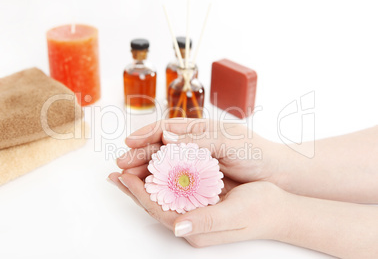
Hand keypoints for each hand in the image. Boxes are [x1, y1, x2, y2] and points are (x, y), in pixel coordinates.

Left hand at [108, 172, 287, 246]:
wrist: (280, 211)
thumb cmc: (261, 211)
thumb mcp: (235, 216)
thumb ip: (206, 222)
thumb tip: (177, 227)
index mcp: (195, 228)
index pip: (157, 210)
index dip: (138, 193)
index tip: (122, 176)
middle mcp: (191, 222)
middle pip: (155, 203)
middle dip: (135, 187)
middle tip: (115, 172)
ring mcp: (196, 211)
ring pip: (163, 195)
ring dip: (146, 181)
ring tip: (128, 168)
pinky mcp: (202, 201)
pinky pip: (176, 189)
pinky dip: (163, 177)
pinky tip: (157, 167)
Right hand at [116, 118, 286, 185]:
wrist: (276, 174)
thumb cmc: (257, 153)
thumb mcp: (229, 143)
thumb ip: (199, 141)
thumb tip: (167, 136)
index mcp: (200, 129)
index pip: (166, 128)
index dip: (146, 134)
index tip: (129, 143)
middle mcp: (194, 144)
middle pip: (160, 147)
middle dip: (139, 154)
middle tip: (121, 164)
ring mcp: (196, 162)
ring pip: (164, 163)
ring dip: (145, 169)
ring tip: (127, 176)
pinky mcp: (200, 178)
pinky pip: (176, 178)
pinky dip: (161, 181)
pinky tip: (149, 186)